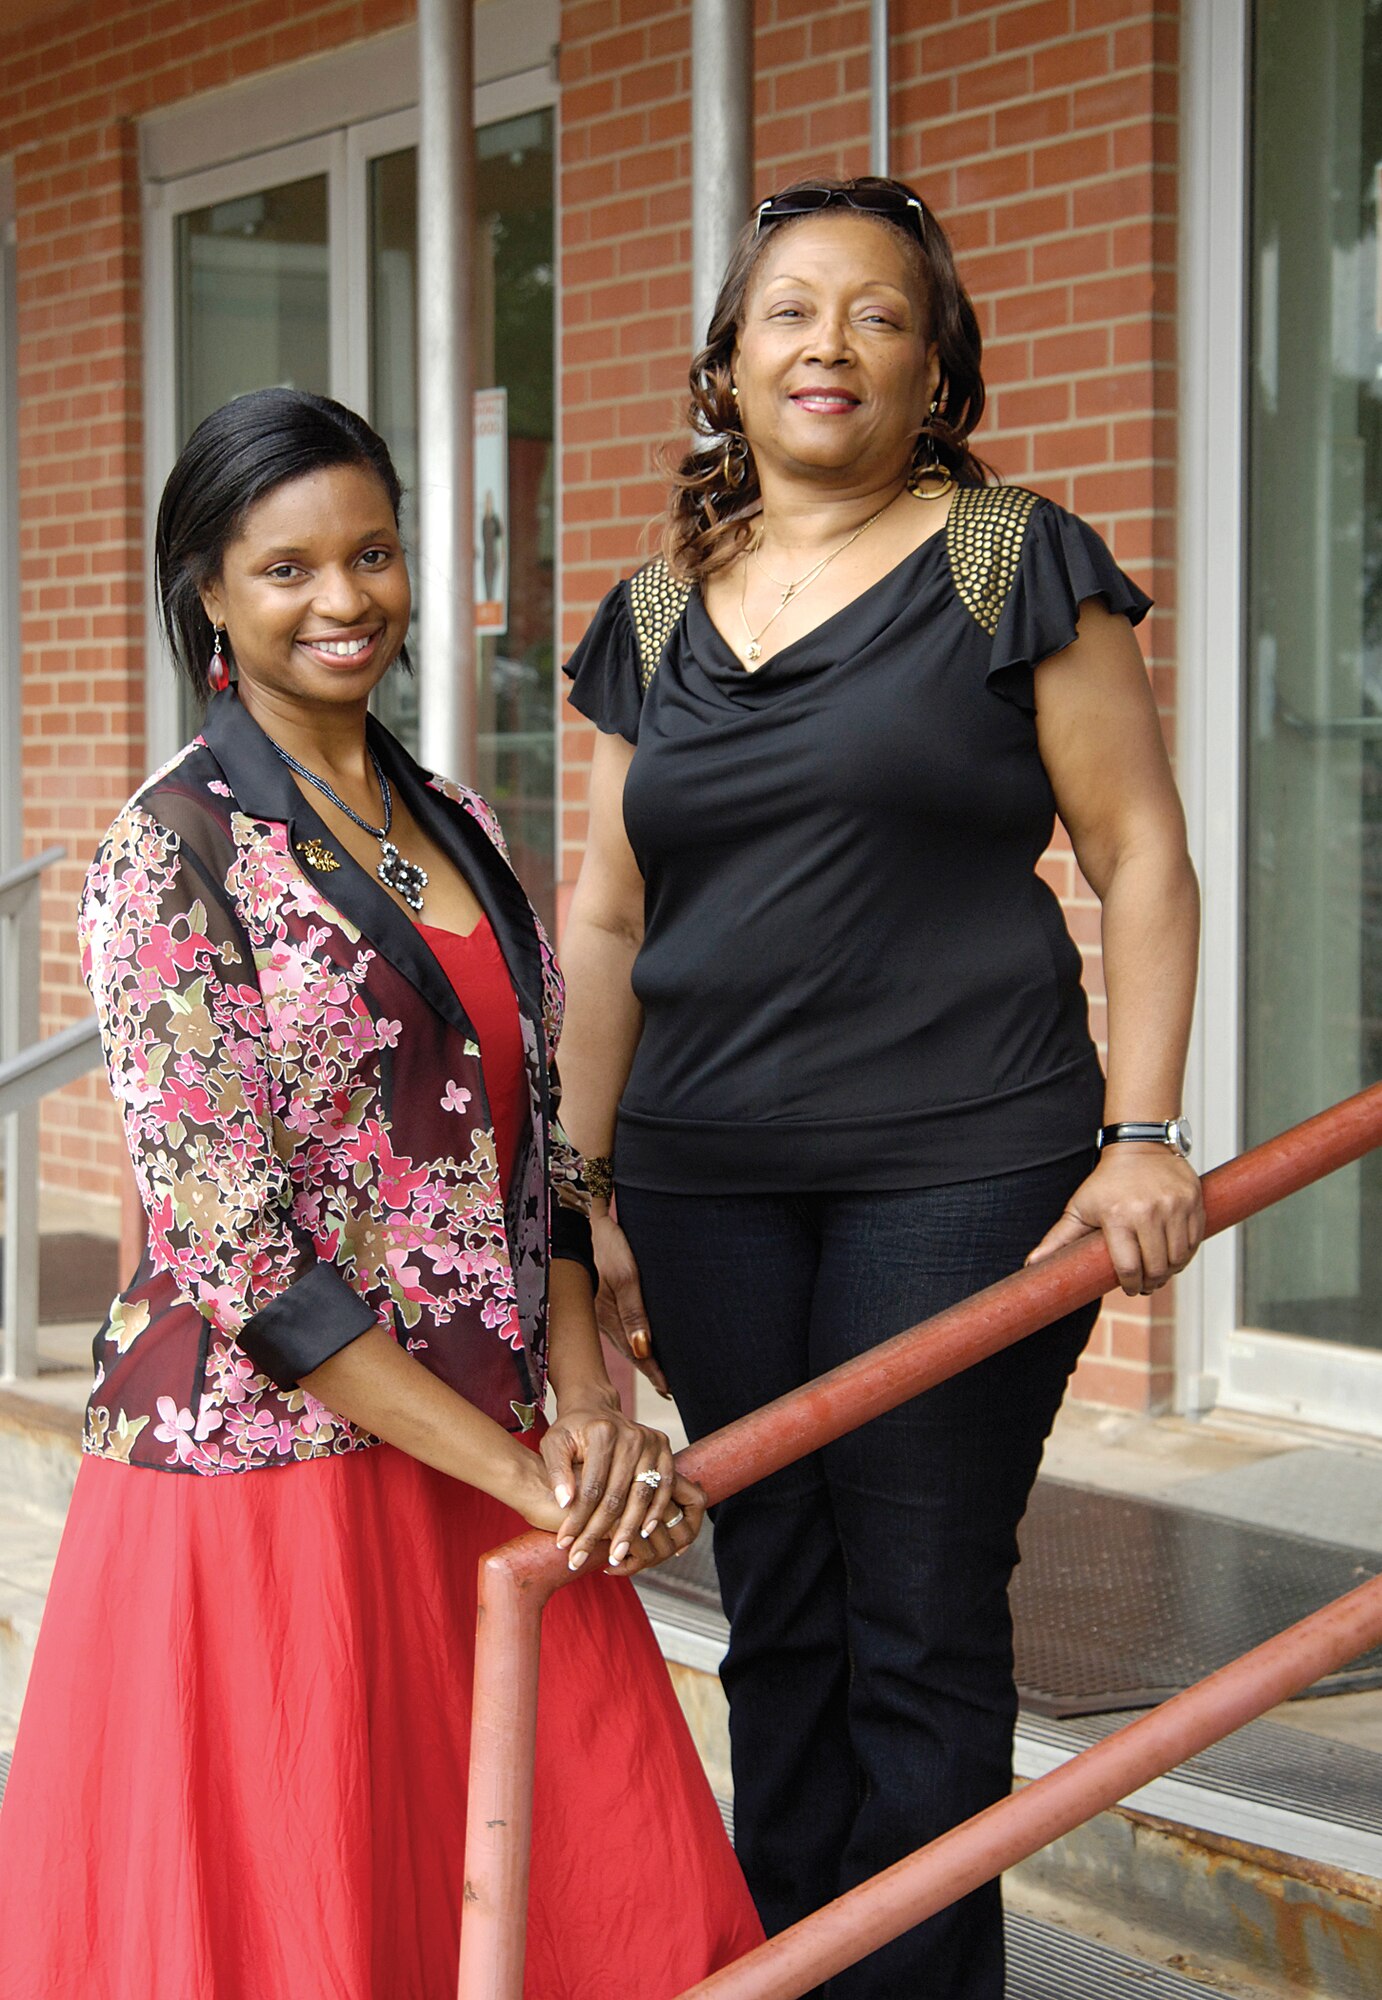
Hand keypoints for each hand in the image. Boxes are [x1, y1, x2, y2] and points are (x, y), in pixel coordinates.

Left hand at [540, 1398, 704, 1575]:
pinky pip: (664, 1487)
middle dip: (600, 1532)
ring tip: (615, 1555)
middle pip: (617, 1495)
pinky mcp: (664, 1449)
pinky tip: (644, 1533)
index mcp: (602, 1432)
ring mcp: (651, 1442)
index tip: (565, 1543)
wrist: (596, 1408)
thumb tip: (566, 1502)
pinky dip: (655, 1512)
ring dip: (629, 1530)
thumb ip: (556, 1471)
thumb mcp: (554, 1444)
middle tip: (585, 1558)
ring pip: (642, 1495)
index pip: (591, 1487)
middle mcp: (631, 1436)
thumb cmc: (572, 1430)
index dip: (577, 1519)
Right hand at [591, 1205, 670, 1397]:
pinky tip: (638, 1342)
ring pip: (623, 1340)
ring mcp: (599, 1309)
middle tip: (668, 1389)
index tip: (670, 1389)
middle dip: (648, 1370)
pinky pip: (618, 1327)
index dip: (654, 1372)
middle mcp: (602, 1318)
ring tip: (657, 1372)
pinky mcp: (600, 1299)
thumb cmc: (606, 1244)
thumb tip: (644, 1349)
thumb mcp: (625, 1276)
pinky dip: (631, 1340)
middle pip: (629, 1351)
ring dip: (641, 1357)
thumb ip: (634, 1312)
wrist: (582, 1219)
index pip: (635, 1353)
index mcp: (606, 1317)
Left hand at [1025, 1145, 1203, 1295]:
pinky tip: (1174, 1254)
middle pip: (1156, 1266)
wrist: (1139, 1147)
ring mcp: (1174, 1206)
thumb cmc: (1106, 1182)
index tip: (1131, 1288)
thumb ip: (1058, 1238)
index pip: (1128, 1267)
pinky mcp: (1193, 1201)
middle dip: (1151, 1283)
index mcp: (1117, 1216)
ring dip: (1171, 1271)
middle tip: (1146, 1284)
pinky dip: (1186, 1254)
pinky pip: (1195, 1240)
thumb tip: (1033, 1264)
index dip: (1130, 1285)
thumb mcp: (1079, 1207)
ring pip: (1179, 1257)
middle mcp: (1148, 1211)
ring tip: (1160, 1271)